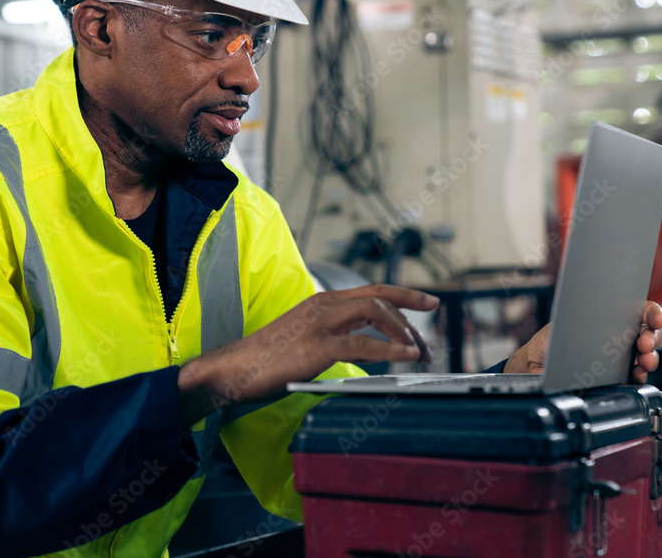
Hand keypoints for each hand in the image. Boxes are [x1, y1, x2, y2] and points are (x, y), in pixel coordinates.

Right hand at [177, 285, 438, 426]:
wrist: (232, 370)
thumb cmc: (267, 361)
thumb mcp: (310, 342)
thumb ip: (339, 340)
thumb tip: (372, 351)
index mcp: (322, 302)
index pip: (372, 290)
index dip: (404, 294)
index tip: (430, 303)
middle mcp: (323, 305)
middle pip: (379, 296)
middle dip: (411, 314)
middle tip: (430, 338)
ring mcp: (320, 323)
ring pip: (375, 312)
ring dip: (403, 331)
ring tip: (420, 352)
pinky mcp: (316, 346)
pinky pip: (363, 343)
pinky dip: (390, 349)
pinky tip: (406, 356)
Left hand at [505, 301, 661, 382]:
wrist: (534, 365)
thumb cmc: (549, 340)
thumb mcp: (562, 324)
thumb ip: (582, 319)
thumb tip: (597, 319)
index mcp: (609, 319)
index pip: (639, 312)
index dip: (652, 313)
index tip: (656, 319)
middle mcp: (619, 338)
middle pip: (650, 334)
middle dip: (654, 337)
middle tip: (645, 343)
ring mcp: (620, 359)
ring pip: (647, 356)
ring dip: (651, 358)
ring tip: (644, 360)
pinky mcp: (615, 378)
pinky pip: (636, 377)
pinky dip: (641, 376)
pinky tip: (637, 374)